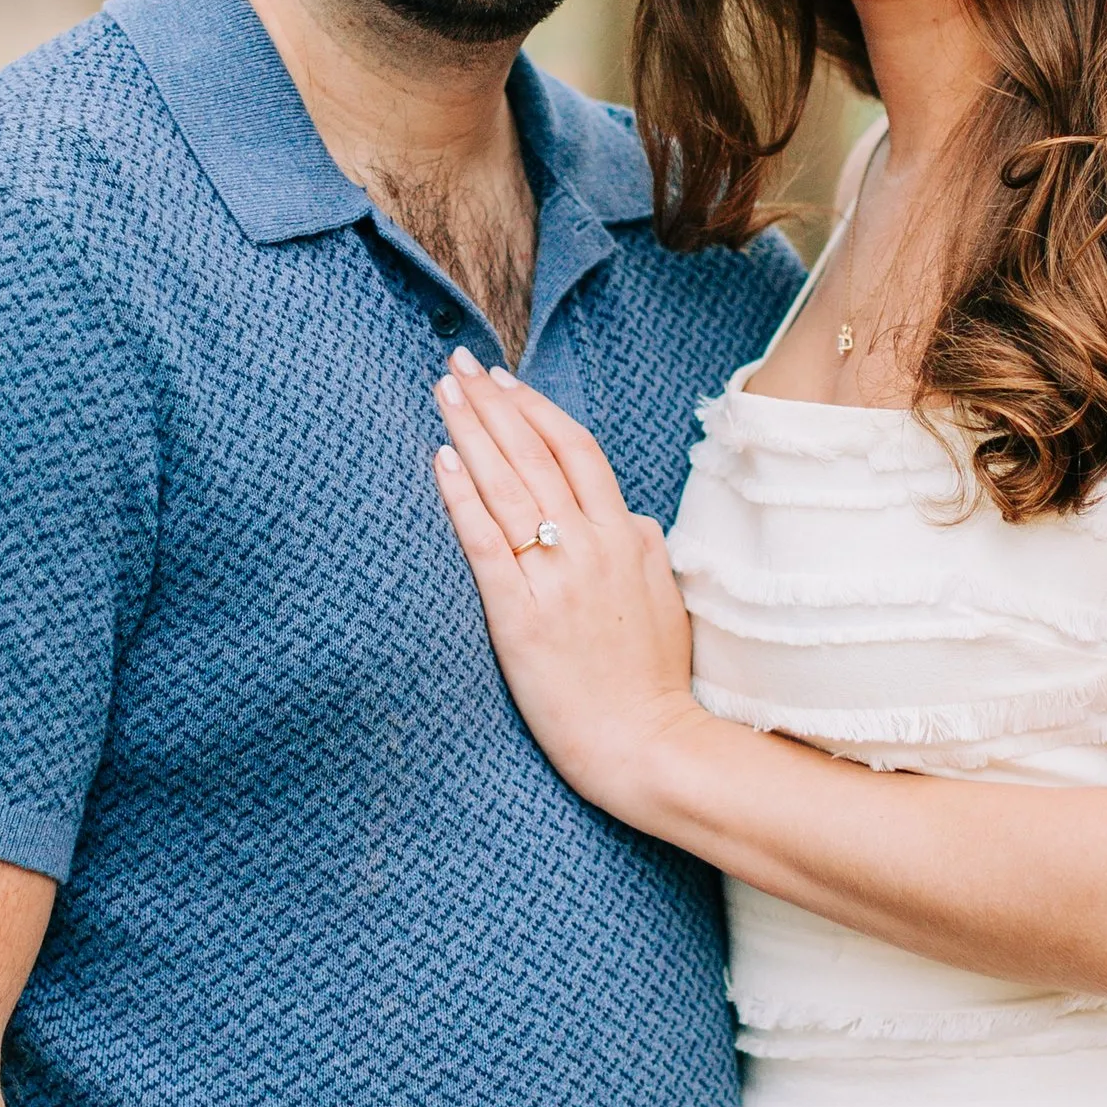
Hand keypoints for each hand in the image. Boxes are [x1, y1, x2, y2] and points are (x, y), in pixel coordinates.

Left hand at [432, 355, 698, 817]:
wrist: (645, 743)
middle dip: (493, 403)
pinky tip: (441, 461)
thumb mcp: (665, 598)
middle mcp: (591, 546)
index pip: (577, 450)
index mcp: (625, 537)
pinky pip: (486, 543)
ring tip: (442, 392)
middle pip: (535, 454)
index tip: (504, 380)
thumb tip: (626, 515)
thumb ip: (643, 548)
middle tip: (458, 364)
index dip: (536, 409)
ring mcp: (556, 579)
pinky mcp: (520, 617)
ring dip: (472, 432)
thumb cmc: (653, 679)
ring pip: (509, 486)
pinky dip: (463, 497)